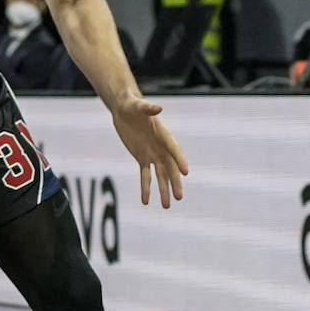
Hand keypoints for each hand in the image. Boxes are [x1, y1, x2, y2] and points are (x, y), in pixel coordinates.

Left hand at [112, 93, 188, 207]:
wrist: (124, 109)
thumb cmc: (132, 104)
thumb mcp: (138, 105)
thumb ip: (148, 108)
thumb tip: (158, 108)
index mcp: (163, 135)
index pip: (174, 149)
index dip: (180, 160)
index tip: (185, 172)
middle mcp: (161, 147)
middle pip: (170, 168)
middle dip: (174, 182)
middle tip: (179, 197)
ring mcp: (152, 154)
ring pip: (160, 176)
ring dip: (163, 190)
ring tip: (166, 206)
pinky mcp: (142, 158)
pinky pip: (145, 176)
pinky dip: (146, 188)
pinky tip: (146, 201)